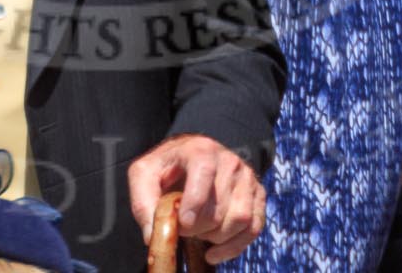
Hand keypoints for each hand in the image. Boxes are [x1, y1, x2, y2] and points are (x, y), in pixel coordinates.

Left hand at [127, 134, 265, 261]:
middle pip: (219, 207)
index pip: (204, 172)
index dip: (194, 202)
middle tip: (183, 229)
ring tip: (200, 234)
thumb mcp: (144, 174)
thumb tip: (153, 235)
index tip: (183, 223)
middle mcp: (228, 161)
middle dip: (198, 228)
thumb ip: (143, 203)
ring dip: (217, 237)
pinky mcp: (257, 194)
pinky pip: (254, 227)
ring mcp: (246, 177)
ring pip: (240, 219)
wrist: (190, 156)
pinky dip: (234, 246)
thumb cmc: (166, 166)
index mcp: (200, 150)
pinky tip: (214, 252)